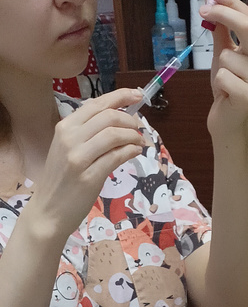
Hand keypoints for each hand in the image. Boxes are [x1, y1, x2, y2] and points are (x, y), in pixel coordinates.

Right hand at [31, 88, 145, 245]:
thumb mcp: (67, 149)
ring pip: (114, 135)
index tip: (137, 95)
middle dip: (130, 120)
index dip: (120, 97)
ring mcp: (78, 158)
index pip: (97, 103)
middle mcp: (70, 138)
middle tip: (139, 129)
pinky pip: (116, 157)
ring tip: (139, 142)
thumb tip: (119, 119)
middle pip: (109, 117)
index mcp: (65, 127)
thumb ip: (88, 133)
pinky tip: (135, 152)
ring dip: (133, 136)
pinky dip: (130, 151)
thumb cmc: (61, 180)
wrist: (48, 211)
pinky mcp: (89, 177)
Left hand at [200, 0, 247, 143]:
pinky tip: (225, 93)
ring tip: (224, 80)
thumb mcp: (223, 53)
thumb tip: (214, 4)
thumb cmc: (227, 86)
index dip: (231, 2)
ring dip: (219, 66)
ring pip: (228, 55)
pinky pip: (223, 76)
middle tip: (204, 10)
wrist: (228, 119)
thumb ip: (221, 30)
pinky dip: (218, 83)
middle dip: (224, 14)